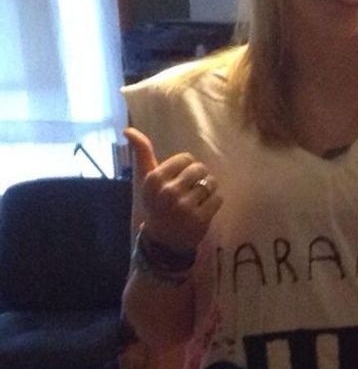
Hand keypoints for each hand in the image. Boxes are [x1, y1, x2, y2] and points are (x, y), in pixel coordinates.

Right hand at [125, 127, 221, 251]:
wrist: (163, 239)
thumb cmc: (156, 203)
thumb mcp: (146, 179)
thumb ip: (142, 153)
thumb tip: (128, 130)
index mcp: (154, 179)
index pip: (186, 158)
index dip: (188, 167)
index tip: (180, 178)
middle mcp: (168, 192)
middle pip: (200, 169)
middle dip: (200, 177)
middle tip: (192, 188)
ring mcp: (184, 206)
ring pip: (211, 183)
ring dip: (209, 189)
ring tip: (199, 197)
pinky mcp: (200, 218)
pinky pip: (218, 198)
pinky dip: (215, 201)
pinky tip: (205, 207)